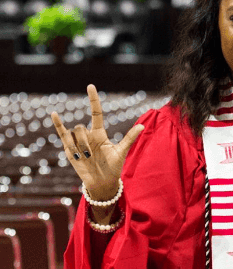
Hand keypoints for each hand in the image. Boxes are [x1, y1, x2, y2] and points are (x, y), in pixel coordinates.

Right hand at [51, 84, 144, 200]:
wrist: (102, 183)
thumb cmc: (113, 167)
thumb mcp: (121, 152)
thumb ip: (129, 138)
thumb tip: (142, 126)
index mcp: (100, 133)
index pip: (96, 112)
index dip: (93, 99)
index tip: (90, 86)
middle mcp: (88, 135)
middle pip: (81, 127)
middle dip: (83, 140)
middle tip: (89, 155)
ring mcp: (78, 142)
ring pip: (73, 134)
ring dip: (78, 146)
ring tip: (84, 158)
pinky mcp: (69, 150)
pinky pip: (62, 134)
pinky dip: (58, 124)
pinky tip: (53, 114)